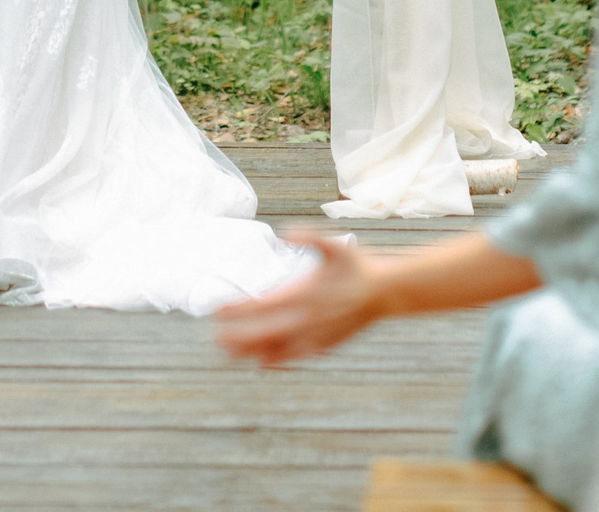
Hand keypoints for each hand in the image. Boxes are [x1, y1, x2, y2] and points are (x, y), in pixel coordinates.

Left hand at [212, 231, 386, 366]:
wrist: (385, 293)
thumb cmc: (356, 266)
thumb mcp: (334, 245)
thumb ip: (309, 236)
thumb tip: (285, 233)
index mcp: (305, 294)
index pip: (262, 305)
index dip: (237, 309)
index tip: (216, 309)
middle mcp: (307, 319)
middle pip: (263, 333)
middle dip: (236, 335)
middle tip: (213, 336)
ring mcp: (315, 336)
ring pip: (276, 349)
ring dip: (250, 352)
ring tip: (227, 353)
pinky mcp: (324, 346)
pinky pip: (294, 358)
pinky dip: (276, 362)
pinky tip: (262, 364)